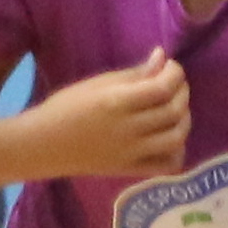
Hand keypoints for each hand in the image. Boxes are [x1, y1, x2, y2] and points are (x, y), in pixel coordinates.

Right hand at [35, 49, 190, 178]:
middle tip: (175, 84)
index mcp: (116, 102)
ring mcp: (131, 153)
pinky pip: (167, 165)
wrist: (43, 144)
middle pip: (173, 111)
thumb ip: (133, 74)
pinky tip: (170, 137)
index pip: (162, 88)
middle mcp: (127, 129)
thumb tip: (162, 57)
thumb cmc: (66, 107)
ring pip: (176, 137)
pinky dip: (177, 151)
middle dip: (182, 92)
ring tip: (175, 108)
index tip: (172, 67)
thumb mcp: (97, 84)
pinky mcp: (131, 170)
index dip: (175, 74)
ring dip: (184, 120)